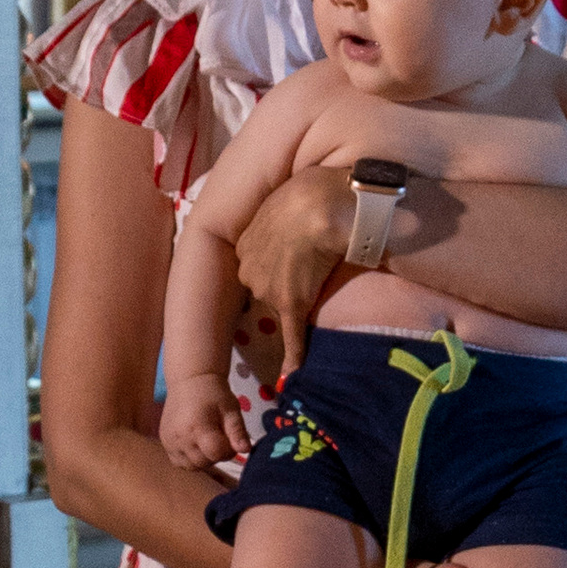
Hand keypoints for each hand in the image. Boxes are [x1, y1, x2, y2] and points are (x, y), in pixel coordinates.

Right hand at [159, 371, 248, 469]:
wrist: (189, 380)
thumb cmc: (214, 394)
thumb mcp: (231, 409)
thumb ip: (237, 431)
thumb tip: (245, 450)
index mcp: (198, 427)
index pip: (216, 454)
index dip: (227, 451)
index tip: (230, 439)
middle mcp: (181, 437)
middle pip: (204, 462)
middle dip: (216, 456)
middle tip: (219, 439)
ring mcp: (170, 441)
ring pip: (191, 466)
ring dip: (203, 460)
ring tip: (206, 442)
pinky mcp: (164, 442)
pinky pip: (179, 462)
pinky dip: (189, 459)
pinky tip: (195, 445)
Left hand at [233, 167, 364, 377]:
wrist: (321, 206)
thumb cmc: (312, 191)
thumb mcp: (287, 195)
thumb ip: (286, 213)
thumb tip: (305, 206)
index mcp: (244, 243)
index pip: (259, 264)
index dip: (279, 263)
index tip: (293, 259)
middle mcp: (249, 270)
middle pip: (267, 286)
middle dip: (287, 279)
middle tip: (311, 263)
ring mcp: (269, 290)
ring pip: (282, 304)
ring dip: (300, 299)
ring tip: (321, 276)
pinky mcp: (292, 304)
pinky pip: (291, 337)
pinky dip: (292, 357)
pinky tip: (292, 375)